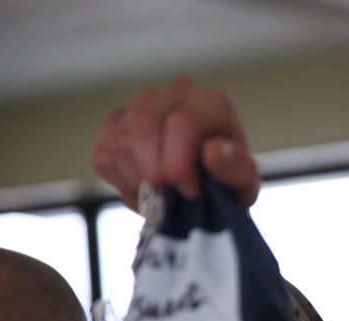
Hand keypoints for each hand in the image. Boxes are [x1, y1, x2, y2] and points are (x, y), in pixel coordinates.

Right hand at [92, 77, 259, 210]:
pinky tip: (144, 186)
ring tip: (162, 193)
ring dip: (138, 179)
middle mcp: (177, 94)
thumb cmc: (228, 182)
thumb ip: (237, 169)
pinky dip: (121, 180)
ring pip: (120, 141)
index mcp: (212, 104)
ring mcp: (143, 105)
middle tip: (171, 197)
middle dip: (154, 173)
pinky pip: (104, 154)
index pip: (181, 122)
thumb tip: (215, 153)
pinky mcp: (117, 124)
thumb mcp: (244, 184)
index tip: (191, 192)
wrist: (208, 188)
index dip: (179, 164)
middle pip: (144, 126)